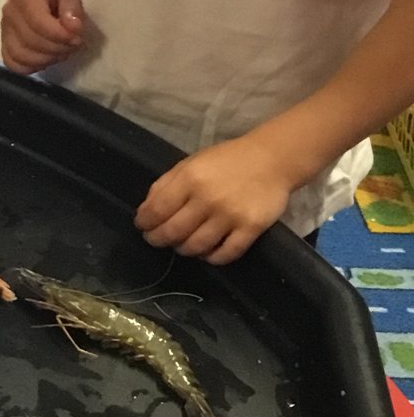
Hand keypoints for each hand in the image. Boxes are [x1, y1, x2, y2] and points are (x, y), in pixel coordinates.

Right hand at [0, 0, 83, 73]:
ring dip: (47, 59)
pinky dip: (33, 66)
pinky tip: (48, 56)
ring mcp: (4, 30)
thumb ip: (72, 8)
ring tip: (62, 49)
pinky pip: (14, 64)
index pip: (38, 23)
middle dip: (58, 48)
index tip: (78, 37)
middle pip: (30, 42)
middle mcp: (9, 12)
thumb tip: (73, 29)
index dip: (60, 36)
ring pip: (21, 56)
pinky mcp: (5, 44)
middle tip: (75, 43)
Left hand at [135, 130, 297, 263]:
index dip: (144, 224)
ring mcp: (231, 215)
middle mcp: (208, 199)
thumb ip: (165, 186)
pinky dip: (212, 258)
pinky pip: (226, 254)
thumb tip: (144, 213)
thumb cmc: (226, 161)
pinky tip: (208, 252)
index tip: (144, 227)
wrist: (272, 159)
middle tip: (158, 240)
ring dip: (184, 249)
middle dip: (159, 240)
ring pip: (196, 247)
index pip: (155, 211)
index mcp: (190, 179)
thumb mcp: (190, 164)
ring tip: (184, 243)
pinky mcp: (251, 228)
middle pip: (173, 233)